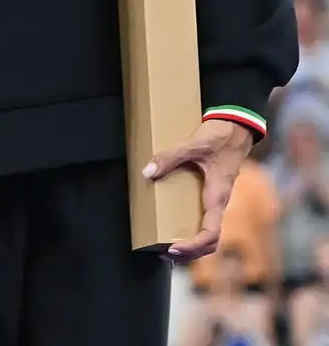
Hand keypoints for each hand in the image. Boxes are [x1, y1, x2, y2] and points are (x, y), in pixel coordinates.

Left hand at [147, 118, 254, 261]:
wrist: (236, 129)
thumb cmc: (219, 138)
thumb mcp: (193, 145)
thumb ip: (169, 157)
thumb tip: (147, 172)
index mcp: (217, 196)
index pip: (211, 232)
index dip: (193, 245)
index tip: (173, 247)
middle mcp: (219, 203)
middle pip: (211, 241)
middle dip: (190, 253)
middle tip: (165, 254)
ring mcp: (217, 201)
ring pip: (209, 234)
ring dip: (192, 246)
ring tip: (167, 249)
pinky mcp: (212, 196)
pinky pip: (205, 221)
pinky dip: (193, 232)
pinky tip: (174, 229)